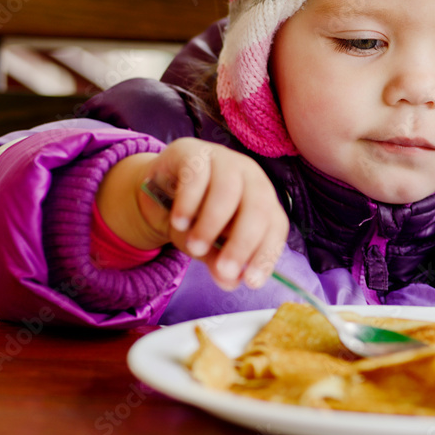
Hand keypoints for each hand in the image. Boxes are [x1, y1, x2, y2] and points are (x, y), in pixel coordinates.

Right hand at [99, 138, 288, 289]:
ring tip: (194, 247)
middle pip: (257, 206)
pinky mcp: (193, 151)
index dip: (266, 254)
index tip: (251, 282)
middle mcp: (250, 176)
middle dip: (243, 243)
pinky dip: (188, 203)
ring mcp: (223, 159)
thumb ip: (219, 261)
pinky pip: (196, 175)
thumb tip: (230, 282)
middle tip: (224, 270)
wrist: (159, 188)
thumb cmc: (195, 216)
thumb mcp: (208, 245)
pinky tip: (179, 222)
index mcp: (262, 199)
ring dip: (212, 224)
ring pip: (228, 190)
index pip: (275, 225)